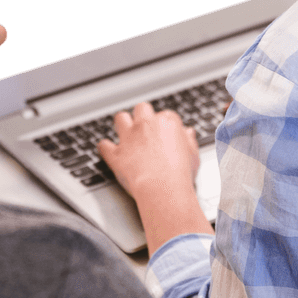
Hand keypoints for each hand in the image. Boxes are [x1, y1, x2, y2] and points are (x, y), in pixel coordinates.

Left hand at [98, 102, 212, 254]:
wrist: (163, 189)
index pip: (165, 115)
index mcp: (167, 122)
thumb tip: (187, 132)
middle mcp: (146, 125)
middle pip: (142, 108)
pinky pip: (104, 144)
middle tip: (145, 128)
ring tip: (126, 133)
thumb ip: (189, 140)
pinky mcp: (116, 153)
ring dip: (123, 123)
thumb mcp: (193, 155)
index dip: (165, 124)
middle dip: (142, 116)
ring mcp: (129, 137)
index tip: (165, 134)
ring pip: (121, 118)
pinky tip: (108, 150)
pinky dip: (106, 147)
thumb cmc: (181, 174)